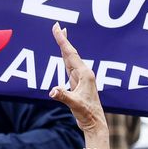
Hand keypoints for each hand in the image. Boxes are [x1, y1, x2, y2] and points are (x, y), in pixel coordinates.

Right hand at [48, 24, 108, 148]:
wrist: (95, 123)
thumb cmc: (87, 114)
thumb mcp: (74, 104)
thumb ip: (64, 96)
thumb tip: (52, 91)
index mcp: (84, 74)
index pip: (70, 53)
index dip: (62, 40)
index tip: (57, 28)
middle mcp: (84, 73)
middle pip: (71, 52)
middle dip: (63, 39)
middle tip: (57, 25)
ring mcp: (81, 78)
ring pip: (70, 58)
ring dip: (65, 46)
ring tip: (61, 35)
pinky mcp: (78, 83)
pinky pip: (70, 66)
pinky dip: (65, 57)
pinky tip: (65, 55)